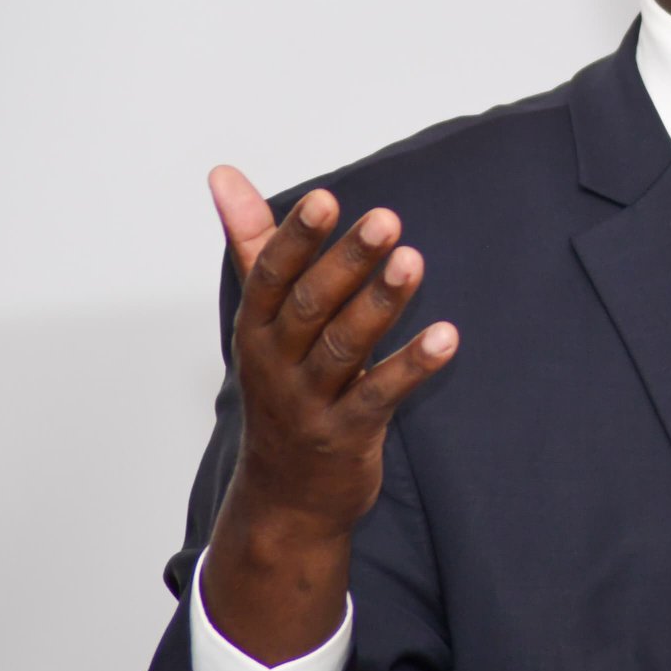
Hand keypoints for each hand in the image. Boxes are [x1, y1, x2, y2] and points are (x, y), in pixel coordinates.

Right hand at [200, 165, 456, 662]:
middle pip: (310, 307)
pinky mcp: (346, 435)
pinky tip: (447, 336)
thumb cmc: (281, 386)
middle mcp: (275, 364)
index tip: (327, 198)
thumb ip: (254, 243)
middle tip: (387, 219)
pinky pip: (380, 395)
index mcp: (256, 328)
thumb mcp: (262, 318)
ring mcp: (308, 403)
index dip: (296, 237)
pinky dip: (413, 365)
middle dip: (347, 262)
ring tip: (414, 261)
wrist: (284, 497)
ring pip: (344, 348)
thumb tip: (224, 173)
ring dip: (380, 304)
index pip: (271, 275)